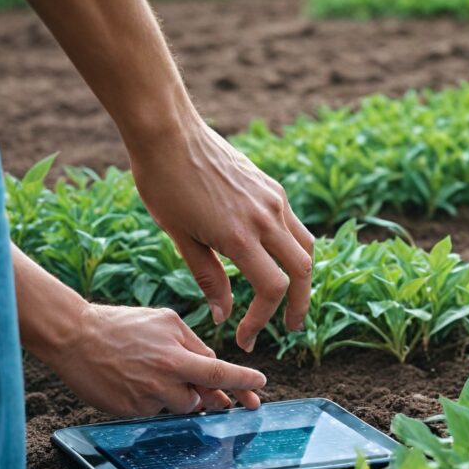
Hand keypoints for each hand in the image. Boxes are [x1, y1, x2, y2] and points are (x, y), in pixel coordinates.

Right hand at [49, 303, 265, 416]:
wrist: (74, 336)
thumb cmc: (123, 325)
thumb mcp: (165, 322)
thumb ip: (193, 344)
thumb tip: (214, 366)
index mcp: (175, 355)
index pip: (219, 373)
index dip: (243, 382)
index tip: (261, 386)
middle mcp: (163, 379)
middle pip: (202, 398)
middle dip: (214, 397)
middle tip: (224, 399)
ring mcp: (146, 398)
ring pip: (180, 407)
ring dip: (180, 396)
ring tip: (155, 373)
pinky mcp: (129, 411)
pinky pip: (155, 411)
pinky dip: (154, 400)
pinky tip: (136, 381)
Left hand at [129, 113, 313, 352]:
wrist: (167, 131)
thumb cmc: (163, 184)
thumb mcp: (181, 237)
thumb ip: (208, 278)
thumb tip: (224, 315)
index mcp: (239, 236)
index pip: (271, 289)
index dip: (262, 320)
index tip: (245, 337)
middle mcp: (265, 218)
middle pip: (301, 272)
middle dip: (298, 306)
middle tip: (288, 329)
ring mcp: (273, 200)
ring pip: (305, 248)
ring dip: (302, 278)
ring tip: (290, 298)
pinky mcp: (272, 188)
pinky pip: (294, 226)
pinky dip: (293, 250)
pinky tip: (277, 261)